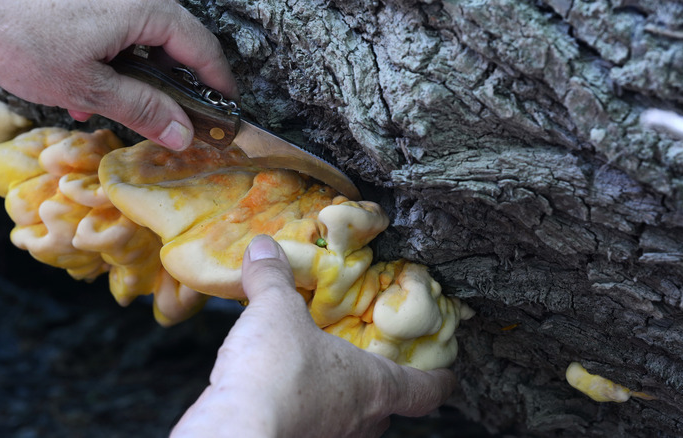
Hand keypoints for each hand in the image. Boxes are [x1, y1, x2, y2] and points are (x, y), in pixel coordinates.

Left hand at [0, 0, 236, 150]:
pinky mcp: (90, 2)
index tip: (225, 114)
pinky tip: (86, 89)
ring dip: (139, 79)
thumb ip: (142, 110)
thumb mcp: (87, 87)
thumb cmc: (20, 36)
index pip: (203, 49)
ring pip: (146, 41)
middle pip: (177, 45)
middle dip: (174, 87)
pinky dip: (114, 62)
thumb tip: (183, 135)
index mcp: (147, 10)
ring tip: (114, 111)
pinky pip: (119, 31)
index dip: (219, 85)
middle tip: (173, 122)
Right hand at [171, 235, 455, 437]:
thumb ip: (273, 278)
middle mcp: (359, 422)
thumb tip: (263, 247)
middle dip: (378, 387)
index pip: (425, 389)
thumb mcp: (275, 310)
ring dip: (339, 401)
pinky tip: (281, 395)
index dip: (439, 379)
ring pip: (348, 424)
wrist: (234, 432)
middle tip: (369, 365)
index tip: (448, 373)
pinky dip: (304, 412)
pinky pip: (312, 429)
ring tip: (320, 377)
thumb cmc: (276, 372)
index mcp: (374, 385)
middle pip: (386, 410)